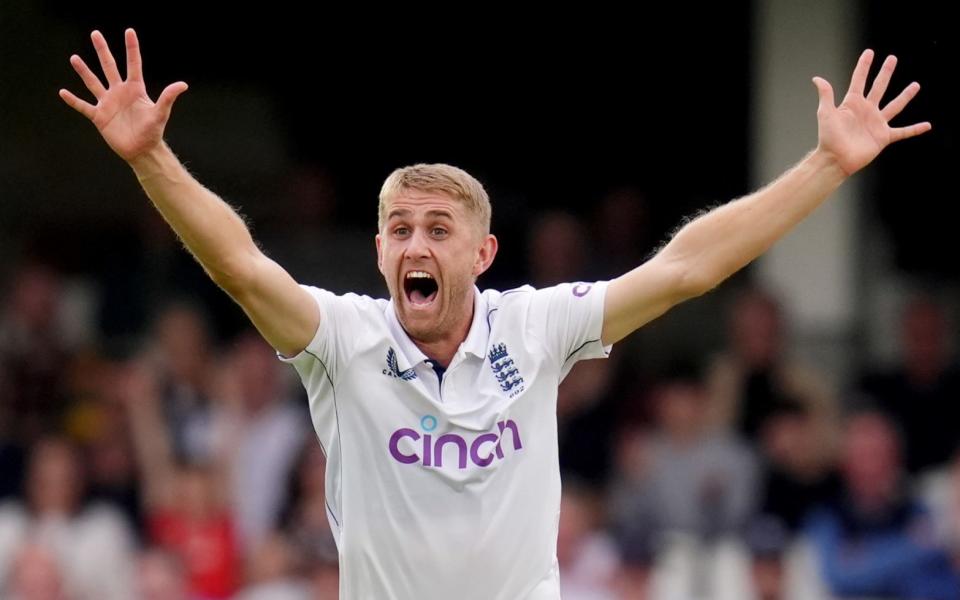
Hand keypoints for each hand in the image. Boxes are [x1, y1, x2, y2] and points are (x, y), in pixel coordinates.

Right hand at [59, 29, 187, 161]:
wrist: (142, 150)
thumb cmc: (153, 132)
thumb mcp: (161, 113)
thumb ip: (168, 97)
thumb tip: (183, 84)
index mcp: (135, 89)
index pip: (133, 64)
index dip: (131, 48)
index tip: (129, 31)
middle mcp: (120, 93)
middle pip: (109, 67)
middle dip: (102, 51)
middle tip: (95, 33)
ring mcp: (108, 103)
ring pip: (93, 83)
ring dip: (84, 71)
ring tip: (74, 58)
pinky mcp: (99, 117)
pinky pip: (83, 106)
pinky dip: (73, 100)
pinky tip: (62, 92)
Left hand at [813, 49, 930, 175]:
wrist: (835, 159)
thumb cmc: (828, 137)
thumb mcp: (826, 113)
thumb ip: (826, 95)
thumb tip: (817, 78)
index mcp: (852, 103)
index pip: (859, 80)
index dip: (864, 66)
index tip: (869, 52)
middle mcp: (866, 110)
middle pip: (879, 87)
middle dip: (885, 73)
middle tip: (892, 58)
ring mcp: (876, 123)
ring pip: (894, 105)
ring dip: (905, 95)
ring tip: (916, 85)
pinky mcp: (883, 137)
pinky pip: (903, 132)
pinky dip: (915, 129)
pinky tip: (927, 125)